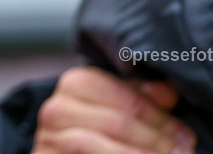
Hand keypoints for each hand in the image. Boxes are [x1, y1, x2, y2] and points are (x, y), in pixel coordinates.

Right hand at [33, 66, 195, 153]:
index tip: (182, 133)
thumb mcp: (120, 106)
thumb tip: (166, 92)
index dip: (157, 116)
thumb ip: (140, 97)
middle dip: (153, 139)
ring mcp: (48, 136)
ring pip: (92, 143)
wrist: (70, 151)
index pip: (122, 95)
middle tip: (180, 150)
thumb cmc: (99, 129)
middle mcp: (56, 107)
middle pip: (113, 122)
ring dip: (134, 153)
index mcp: (75, 83)